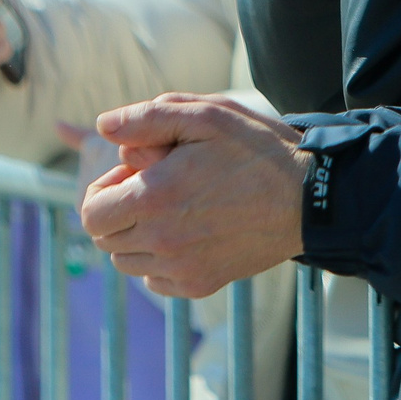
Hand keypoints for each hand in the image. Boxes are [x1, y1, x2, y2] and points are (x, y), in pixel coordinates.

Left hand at [78, 93, 306, 297]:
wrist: (310, 199)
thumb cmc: (257, 150)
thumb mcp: (206, 115)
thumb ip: (146, 118)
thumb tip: (102, 125)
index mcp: (154, 196)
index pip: (91, 213)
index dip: (103, 190)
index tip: (133, 174)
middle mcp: (161, 240)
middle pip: (105, 239)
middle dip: (118, 211)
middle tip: (156, 187)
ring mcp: (181, 268)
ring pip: (127, 261)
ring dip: (136, 236)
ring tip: (174, 208)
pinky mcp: (200, 284)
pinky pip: (154, 280)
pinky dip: (159, 260)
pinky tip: (188, 233)